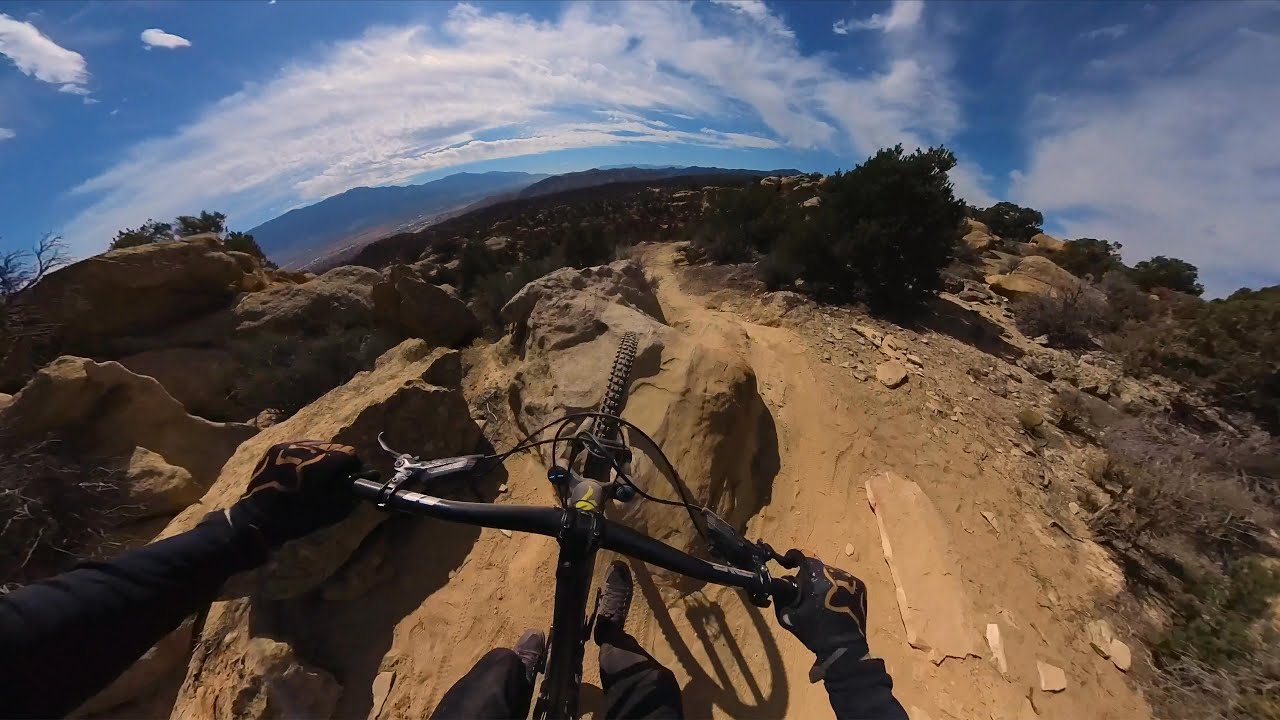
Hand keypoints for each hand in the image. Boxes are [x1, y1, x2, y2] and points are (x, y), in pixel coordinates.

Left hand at [226, 441, 362, 546]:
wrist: (255, 519)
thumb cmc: (294, 519)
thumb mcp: (328, 511)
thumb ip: (350, 493)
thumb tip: (367, 479)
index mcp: (317, 465)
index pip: (348, 453)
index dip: (353, 465)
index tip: (352, 477)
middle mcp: (303, 449)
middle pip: (333, 446)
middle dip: (338, 461)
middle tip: (335, 477)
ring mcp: (287, 446)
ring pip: (316, 444)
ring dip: (322, 457)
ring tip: (317, 474)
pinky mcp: (275, 448)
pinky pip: (299, 447)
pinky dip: (305, 456)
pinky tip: (302, 470)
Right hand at [775, 550, 869, 680]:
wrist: (844, 648)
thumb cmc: (815, 632)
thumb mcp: (790, 617)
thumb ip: (783, 598)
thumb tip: (781, 586)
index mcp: (816, 577)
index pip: (803, 555)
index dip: (793, 556)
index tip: (788, 562)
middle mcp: (835, 573)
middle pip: (817, 566)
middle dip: (808, 574)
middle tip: (804, 589)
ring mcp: (850, 580)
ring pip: (831, 573)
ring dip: (823, 581)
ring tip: (820, 597)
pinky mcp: (860, 587)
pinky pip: (844, 581)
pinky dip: (836, 587)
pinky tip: (834, 601)